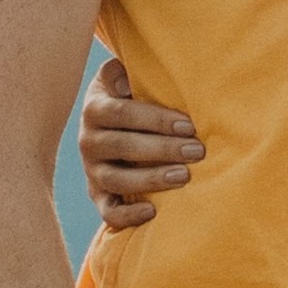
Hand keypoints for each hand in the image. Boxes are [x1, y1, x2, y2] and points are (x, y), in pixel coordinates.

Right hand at [76, 58, 203, 228]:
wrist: (110, 125)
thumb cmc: (128, 96)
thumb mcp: (120, 76)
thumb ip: (119, 71)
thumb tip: (125, 83)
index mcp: (95, 109)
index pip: (122, 114)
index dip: (155, 119)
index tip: (189, 125)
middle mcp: (89, 141)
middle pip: (123, 147)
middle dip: (163, 149)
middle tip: (198, 151)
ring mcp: (92, 171)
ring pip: (116, 180)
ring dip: (151, 179)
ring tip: (184, 176)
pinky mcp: (98, 196)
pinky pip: (108, 212)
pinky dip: (127, 216)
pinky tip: (153, 212)